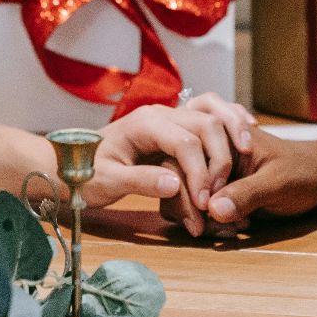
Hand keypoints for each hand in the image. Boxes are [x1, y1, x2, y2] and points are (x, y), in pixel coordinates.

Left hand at [84, 94, 255, 233]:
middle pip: (205, 125)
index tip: (205, 203)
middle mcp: (160, 114)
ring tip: (245, 157)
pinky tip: (245, 139)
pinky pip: (208, 120)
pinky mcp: (175, 127)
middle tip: (222, 193)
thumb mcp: (106, 182)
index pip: (185, 142)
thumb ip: (139, 181)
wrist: (72, 161)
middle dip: (219, 159)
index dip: (200, 172)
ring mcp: (169, 118)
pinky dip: (229, 125)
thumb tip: (175, 184)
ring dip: (230, 135)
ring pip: (211, 118)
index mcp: (143, 123)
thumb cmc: (85, 173)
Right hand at [159, 127, 316, 237]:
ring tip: (230, 230)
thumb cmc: (301, 172)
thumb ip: (248, 193)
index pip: (185, 155)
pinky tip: (230, 231)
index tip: (209, 212)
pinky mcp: (212, 192)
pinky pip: (193, 209)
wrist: (315, 178)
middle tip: (217, 228)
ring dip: (198, 218)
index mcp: (221, 135)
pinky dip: (206, 224)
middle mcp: (208, 152)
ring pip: (179, 195)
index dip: (191, 186)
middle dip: (192, 207)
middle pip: (174, 176)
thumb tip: (213, 209)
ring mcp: (208, 173)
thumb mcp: (278, 182)